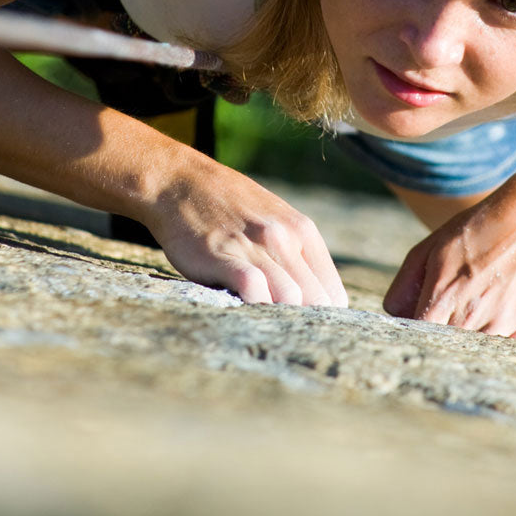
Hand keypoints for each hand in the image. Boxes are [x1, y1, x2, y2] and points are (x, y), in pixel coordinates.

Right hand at [145, 169, 348, 307]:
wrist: (181, 183)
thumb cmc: (228, 208)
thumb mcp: (275, 219)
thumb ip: (296, 253)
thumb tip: (313, 298)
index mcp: (303, 231)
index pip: (334, 293)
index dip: (322, 317)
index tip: (303, 327)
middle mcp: (284, 237)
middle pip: (316, 301)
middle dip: (302, 323)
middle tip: (282, 332)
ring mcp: (255, 246)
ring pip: (290, 297)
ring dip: (278, 317)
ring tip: (262, 323)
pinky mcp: (224, 255)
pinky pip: (254, 288)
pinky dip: (254, 305)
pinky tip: (242, 308)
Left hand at [383, 198, 515, 340]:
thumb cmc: (475, 232)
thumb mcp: (427, 249)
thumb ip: (403, 287)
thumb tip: (395, 318)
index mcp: (443, 294)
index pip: (417, 336)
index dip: (415, 334)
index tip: (421, 327)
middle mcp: (472, 314)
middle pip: (445, 347)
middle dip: (442, 337)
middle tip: (452, 318)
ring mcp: (503, 323)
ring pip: (476, 353)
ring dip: (471, 342)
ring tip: (478, 314)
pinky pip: (508, 352)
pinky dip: (500, 344)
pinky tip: (500, 320)